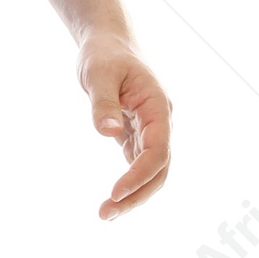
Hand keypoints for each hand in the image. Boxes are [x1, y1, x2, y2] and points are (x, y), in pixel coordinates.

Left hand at [78, 32, 171, 219]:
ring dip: (133, 195)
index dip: (139, 175)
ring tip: (106, 214)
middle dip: (137, 195)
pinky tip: (112, 200)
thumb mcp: (98, 74)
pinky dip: (128, 185)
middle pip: (159, 169)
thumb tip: (108, 132)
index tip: (115, 192)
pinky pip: (138, 166)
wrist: (108, 43)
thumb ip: (103, 103)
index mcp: (158, 107)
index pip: (157, 151)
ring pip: (151, 172)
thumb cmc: (104, 55)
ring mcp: (151, 130)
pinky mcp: (137, 135)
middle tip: (106, 214)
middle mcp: (160, 122)